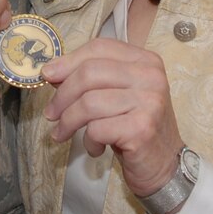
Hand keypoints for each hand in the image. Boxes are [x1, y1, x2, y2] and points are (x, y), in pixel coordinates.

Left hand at [42, 39, 184, 197]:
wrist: (165, 165)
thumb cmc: (135, 127)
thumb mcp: (116, 96)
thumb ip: (91, 79)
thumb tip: (52, 72)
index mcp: (145, 60)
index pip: (99, 48)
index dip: (68, 60)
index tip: (47, 75)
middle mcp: (150, 76)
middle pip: (90, 73)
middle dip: (62, 95)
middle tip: (51, 114)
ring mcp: (149, 102)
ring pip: (89, 102)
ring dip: (68, 122)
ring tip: (63, 134)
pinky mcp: (142, 128)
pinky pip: (97, 128)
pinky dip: (88, 141)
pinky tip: (95, 147)